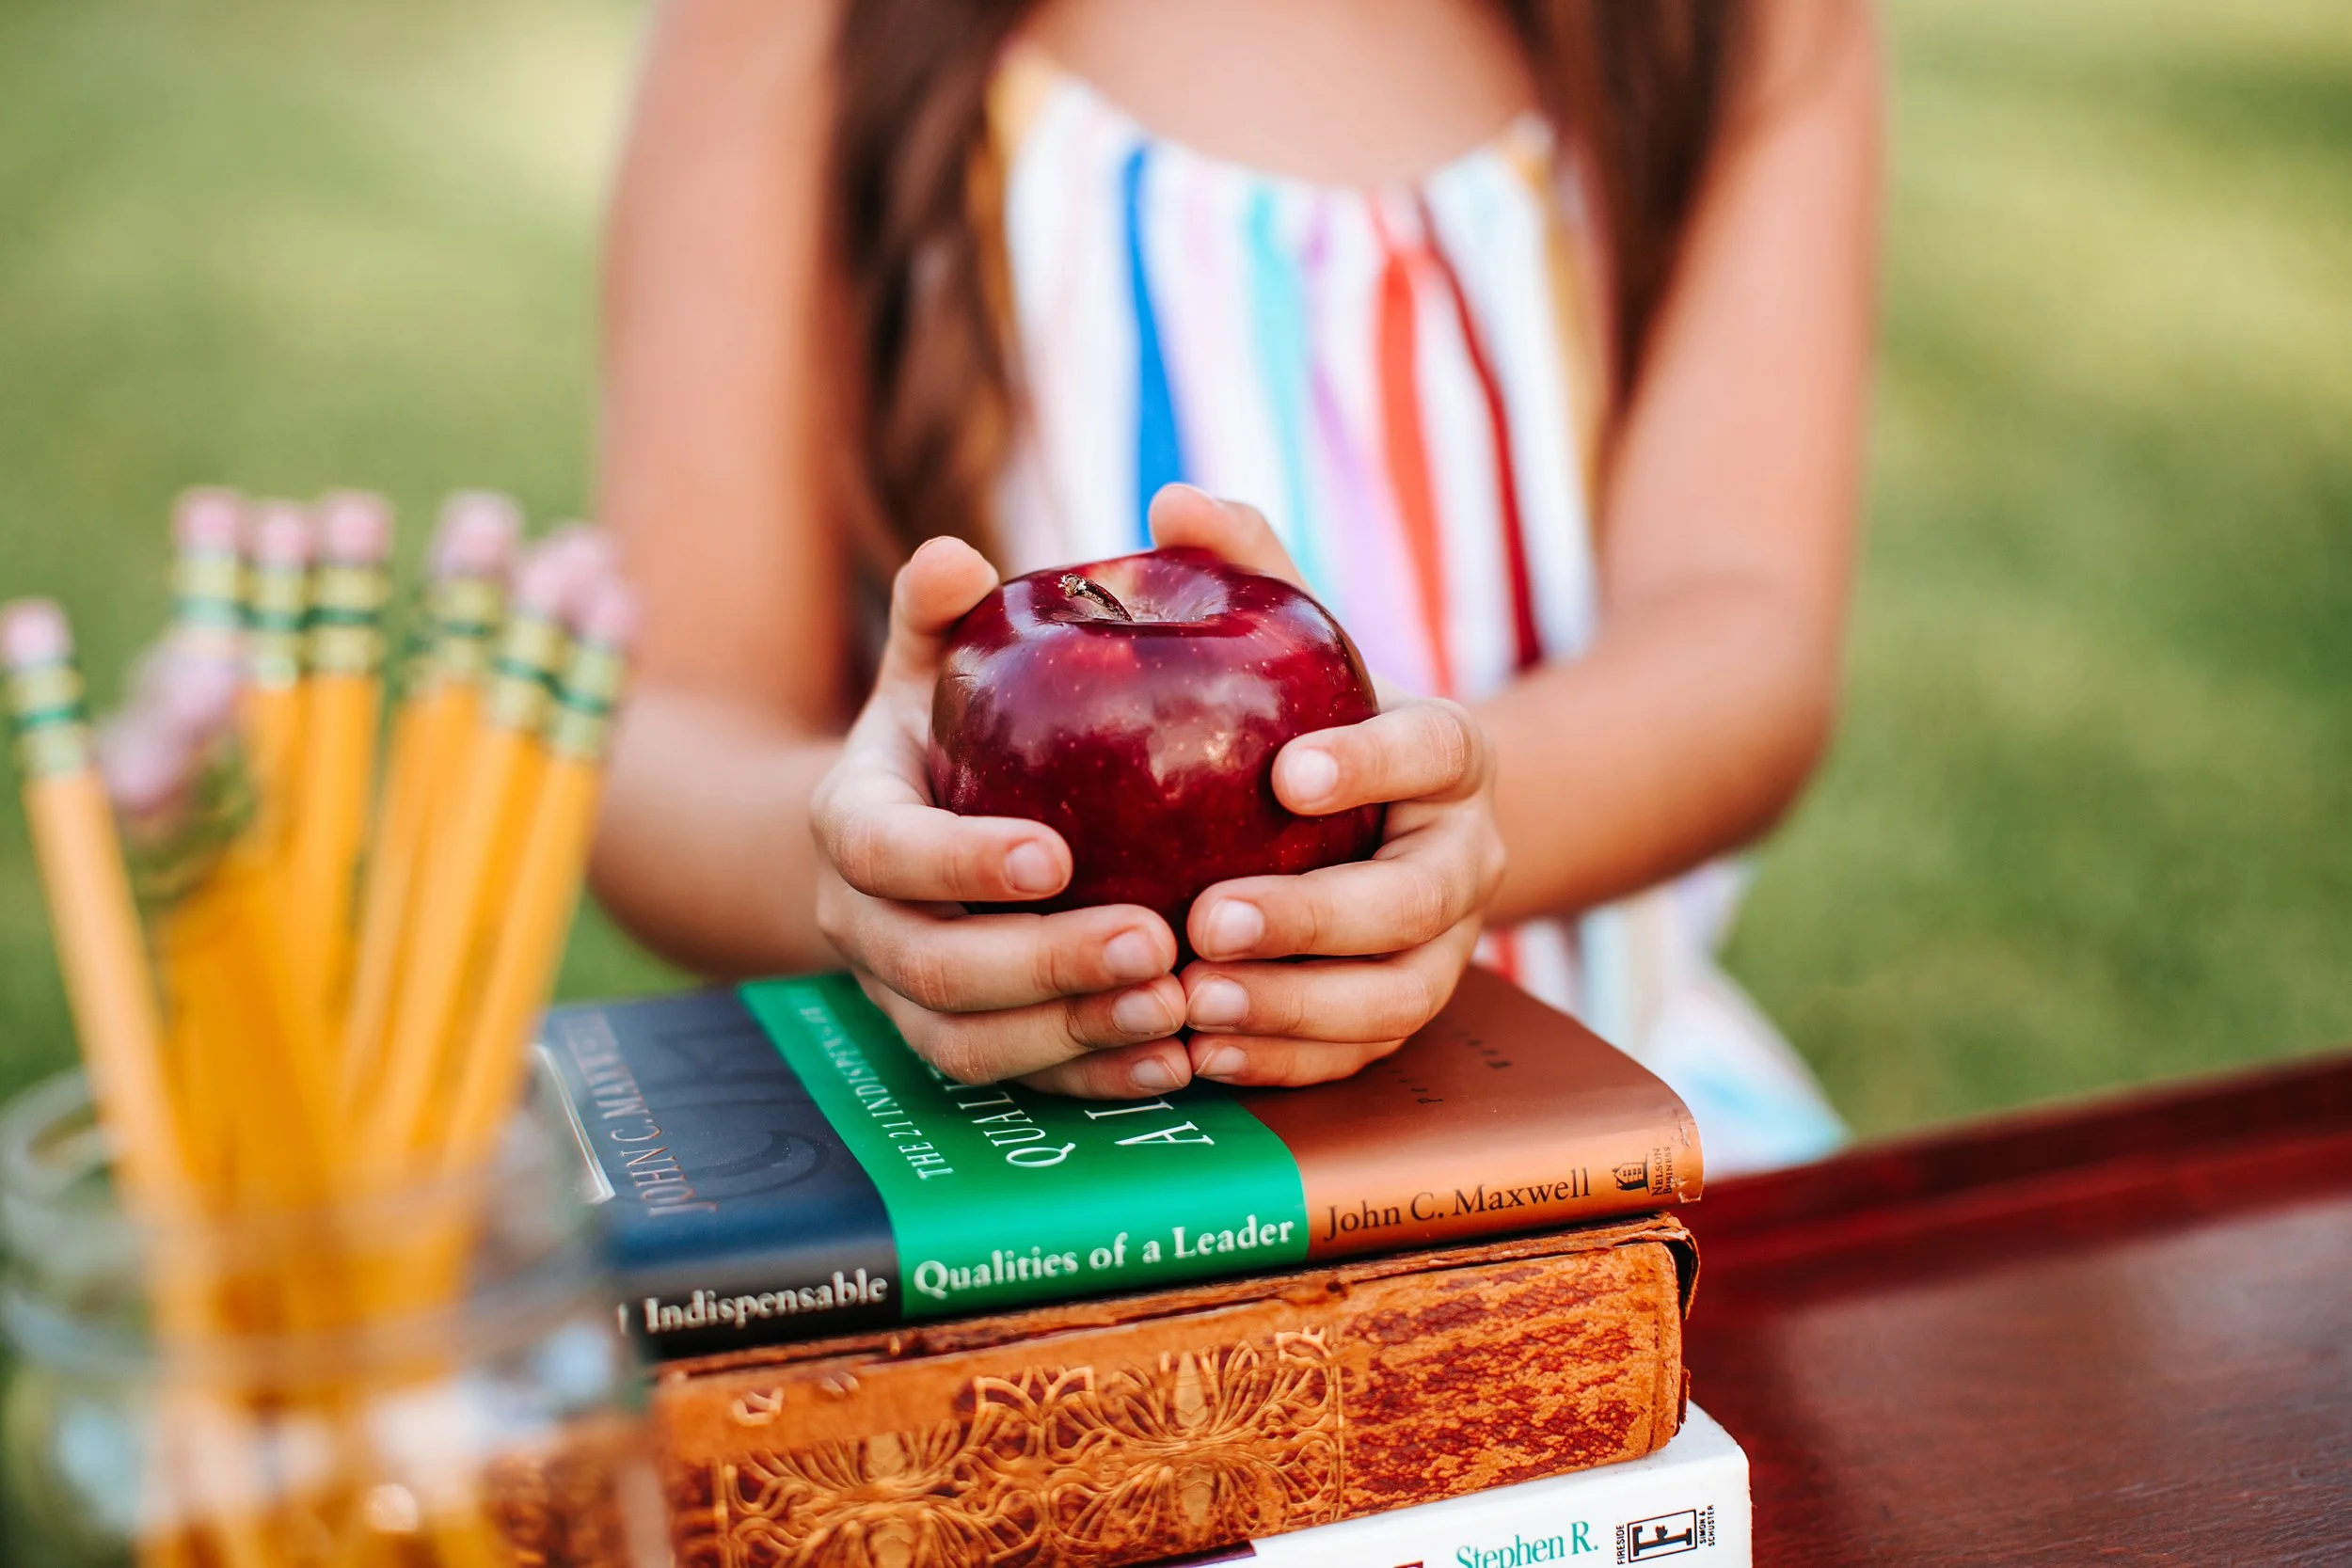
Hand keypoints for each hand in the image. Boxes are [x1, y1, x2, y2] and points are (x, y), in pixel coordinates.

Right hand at [809, 538, 1191, 1096]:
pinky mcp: (962, 1044)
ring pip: (973, 1045)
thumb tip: (958, 555)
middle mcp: (863, 925)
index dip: (963, 864)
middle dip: (1045, 965)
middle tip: (1155, 942)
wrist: (905, 828)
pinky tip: (1180, 1062)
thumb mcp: (930, 662)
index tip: (1059, 855)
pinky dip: (1097, 1081)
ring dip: (1077, 1035)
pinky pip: (1019, 1084)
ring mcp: (905, 999)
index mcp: (850, 824)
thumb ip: (940, 613)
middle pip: (936, 970)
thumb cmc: (942, 727)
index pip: (888, 855)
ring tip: (1179, 1007)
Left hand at [1149, 486, 1507, 1086]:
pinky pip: (1357, 1057)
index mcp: (1448, 752)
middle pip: (1416, 904)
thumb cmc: (1313, 713)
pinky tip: (1199, 1053)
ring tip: (1194, 1001)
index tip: (1287, 773)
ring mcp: (1443, 949)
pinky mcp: (1401, 1013)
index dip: (1374, 762)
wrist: (1373, 817)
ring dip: (1293, 1008)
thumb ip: (1246, 566)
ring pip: (1393, 998)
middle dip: (1315, 920)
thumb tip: (1173, 501)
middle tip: (1209, 918)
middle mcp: (1465, 857)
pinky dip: (1283, 1062)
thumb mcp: (1294, 638)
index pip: (1438, 748)